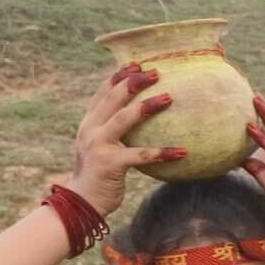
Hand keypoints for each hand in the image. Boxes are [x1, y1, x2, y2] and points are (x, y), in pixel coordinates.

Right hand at [65, 64, 181, 216]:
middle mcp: (91, 129)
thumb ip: (114, 132)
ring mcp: (98, 144)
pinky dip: (162, 152)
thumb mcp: (102, 148)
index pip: (102, 93)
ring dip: (147, 106)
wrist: (81, 201)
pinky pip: (140, 154)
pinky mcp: (110, 163)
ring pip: (124, 118)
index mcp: (89, 123)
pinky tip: (182, 152)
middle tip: (155, 71)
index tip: (136, 63)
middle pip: (112, 98)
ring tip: (169, 97)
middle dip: (132, 82)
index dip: (118, 76)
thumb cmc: (99, 175)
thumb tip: (140, 120)